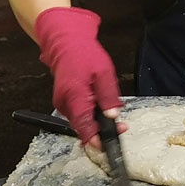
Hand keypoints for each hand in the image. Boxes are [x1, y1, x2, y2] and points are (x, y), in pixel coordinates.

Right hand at [35, 7, 124, 147]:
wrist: (65, 40)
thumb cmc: (84, 54)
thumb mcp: (104, 74)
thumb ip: (108, 97)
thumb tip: (112, 115)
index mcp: (75, 98)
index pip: (85, 129)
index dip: (97, 141)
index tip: (110, 144)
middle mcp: (66, 104)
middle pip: (84, 127)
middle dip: (102, 130)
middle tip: (121, 126)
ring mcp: (63, 102)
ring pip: (82, 120)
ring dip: (97, 121)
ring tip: (113, 113)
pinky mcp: (65, 100)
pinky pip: (79, 112)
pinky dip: (90, 113)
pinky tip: (101, 105)